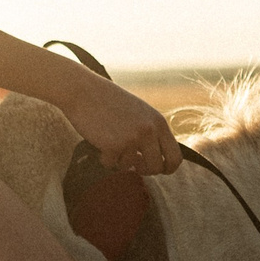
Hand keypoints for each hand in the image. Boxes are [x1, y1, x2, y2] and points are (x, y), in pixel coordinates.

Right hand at [57, 74, 184, 176]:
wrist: (84, 91)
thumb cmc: (108, 101)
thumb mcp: (140, 112)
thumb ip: (151, 132)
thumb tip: (158, 159)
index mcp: (158, 122)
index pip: (175, 156)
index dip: (167, 168)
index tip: (157, 169)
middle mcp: (149, 131)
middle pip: (156, 168)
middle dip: (144, 169)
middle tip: (134, 164)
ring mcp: (132, 138)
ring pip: (131, 167)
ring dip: (120, 160)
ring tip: (110, 142)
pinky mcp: (114, 145)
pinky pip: (112, 164)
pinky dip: (104, 158)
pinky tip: (99, 141)